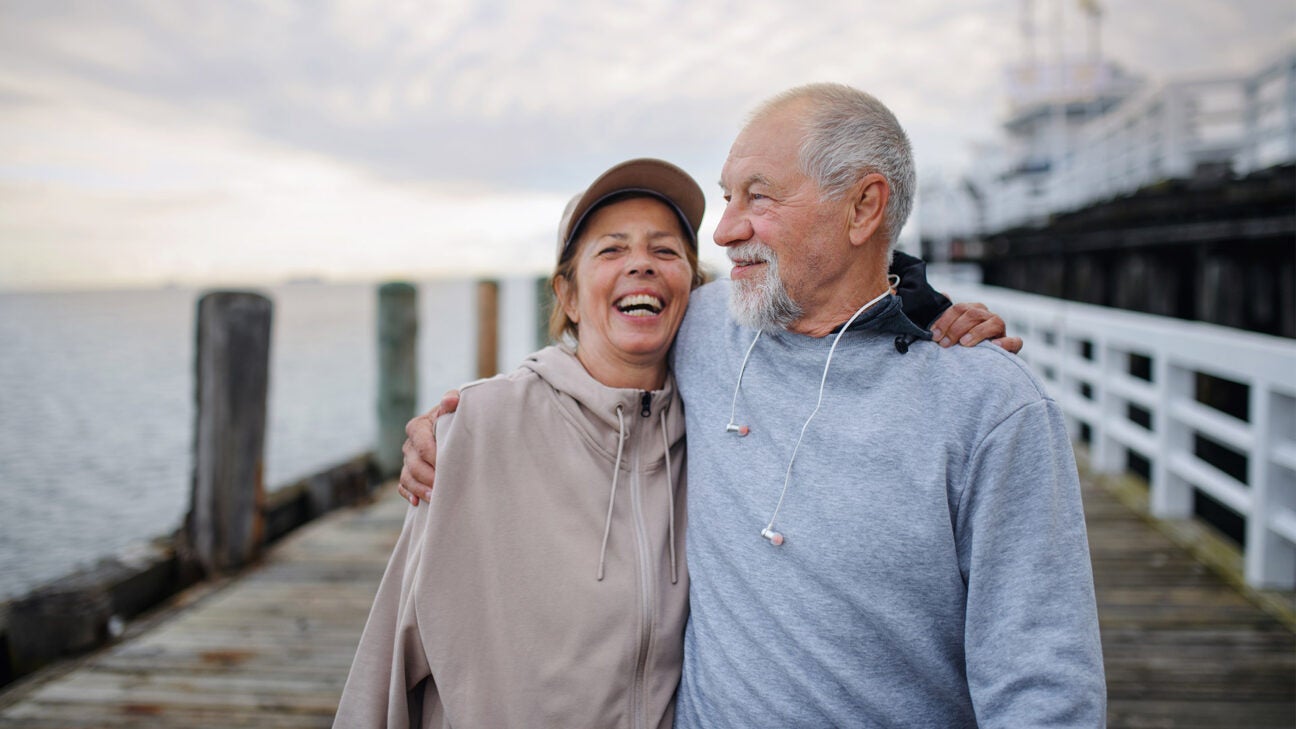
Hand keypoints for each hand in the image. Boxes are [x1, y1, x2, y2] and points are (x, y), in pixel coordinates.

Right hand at [396, 390, 460, 505]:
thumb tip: (450, 401)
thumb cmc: (457, 415)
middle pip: (414, 464)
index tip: (450, 467)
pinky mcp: (409, 473)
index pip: (422, 444)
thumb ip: (454, 400)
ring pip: (407, 477)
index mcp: (418, 426)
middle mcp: (410, 444)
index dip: (435, 457)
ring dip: (420, 489)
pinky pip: (403, 486)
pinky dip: (409, 494)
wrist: (455, 426)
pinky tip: (418, 503)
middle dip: (429, 477)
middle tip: (444, 488)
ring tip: (435, 498)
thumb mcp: (457, 404)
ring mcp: (408, 460)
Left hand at [930, 302, 1022, 353]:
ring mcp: (1000, 329)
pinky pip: (1014, 341)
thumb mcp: (951, 329)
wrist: (981, 361)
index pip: (959, 309)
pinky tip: (994, 345)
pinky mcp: (1011, 344)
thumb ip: (947, 315)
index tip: (934, 335)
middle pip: (973, 314)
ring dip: (977, 332)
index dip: (944, 321)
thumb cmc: (962, 343)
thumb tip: (944, 293)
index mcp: (973, 310)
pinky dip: (1006, 343)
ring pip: (993, 323)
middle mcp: (987, 316)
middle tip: (944, 344)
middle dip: (956, 329)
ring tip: (964, 343)